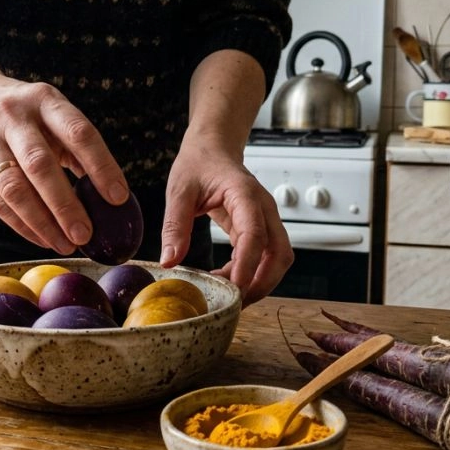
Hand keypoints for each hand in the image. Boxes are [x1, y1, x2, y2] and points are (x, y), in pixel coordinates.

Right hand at [0, 71, 129, 253]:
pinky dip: (22, 225)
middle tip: (86, 234)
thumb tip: (108, 195)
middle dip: (65, 205)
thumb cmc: (27, 115)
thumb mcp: (53, 115)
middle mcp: (13, 117)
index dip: (101, 166)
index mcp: (45, 100)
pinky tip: (43, 239)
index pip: (78, 133)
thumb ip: (77, 148)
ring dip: (42, 222)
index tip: (118, 198)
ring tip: (65, 244)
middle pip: (40, 165)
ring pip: (14, 187)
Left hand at [160, 145, 292, 305]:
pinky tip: (226, 279)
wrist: (213, 147)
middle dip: (262, 282)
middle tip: (234, 302)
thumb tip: (170, 261)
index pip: (255, 233)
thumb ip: (175, 225)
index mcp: (244, 194)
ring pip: (278, 258)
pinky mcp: (260, 228)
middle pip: (279, 253)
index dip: (247, 264)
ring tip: (229, 295)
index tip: (234, 287)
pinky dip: (250, 273)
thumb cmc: (199, 163)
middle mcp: (263, 208)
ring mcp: (265, 219)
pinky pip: (265, 256)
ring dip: (260, 281)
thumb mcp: (179, 191)